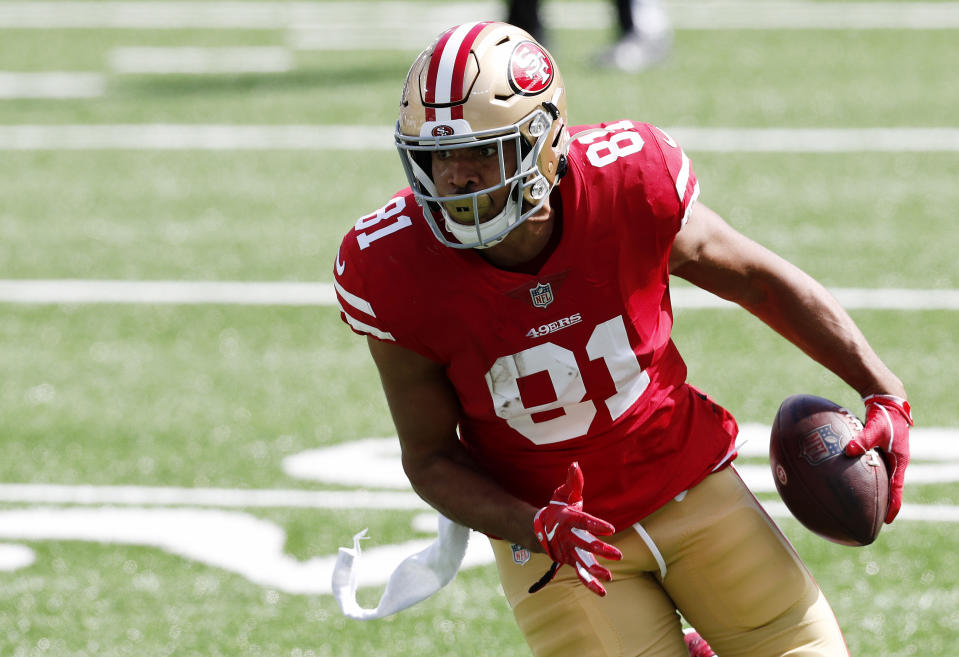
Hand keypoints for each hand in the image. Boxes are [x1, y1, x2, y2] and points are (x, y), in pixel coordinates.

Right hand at [529, 462, 621, 595]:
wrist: (539, 531)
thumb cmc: (557, 510)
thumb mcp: (564, 495)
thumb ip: (572, 482)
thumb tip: (575, 464)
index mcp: (568, 519)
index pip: (583, 522)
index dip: (596, 526)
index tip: (610, 529)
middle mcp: (568, 537)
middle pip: (584, 544)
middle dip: (600, 550)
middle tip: (617, 554)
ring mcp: (569, 551)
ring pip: (582, 562)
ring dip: (595, 570)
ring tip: (609, 575)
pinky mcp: (571, 561)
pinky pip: (581, 574)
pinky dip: (590, 584)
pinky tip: (603, 591)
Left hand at [844, 394, 913, 522]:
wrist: (887, 402)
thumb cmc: (884, 416)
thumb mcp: (875, 428)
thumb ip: (863, 440)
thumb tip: (849, 451)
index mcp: (900, 461)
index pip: (897, 488)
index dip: (893, 505)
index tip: (888, 520)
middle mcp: (895, 461)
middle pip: (891, 487)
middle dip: (884, 503)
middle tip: (874, 519)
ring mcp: (888, 456)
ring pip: (882, 478)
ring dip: (876, 491)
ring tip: (864, 505)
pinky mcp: (879, 450)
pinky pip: (873, 467)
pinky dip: (866, 475)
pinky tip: (852, 480)